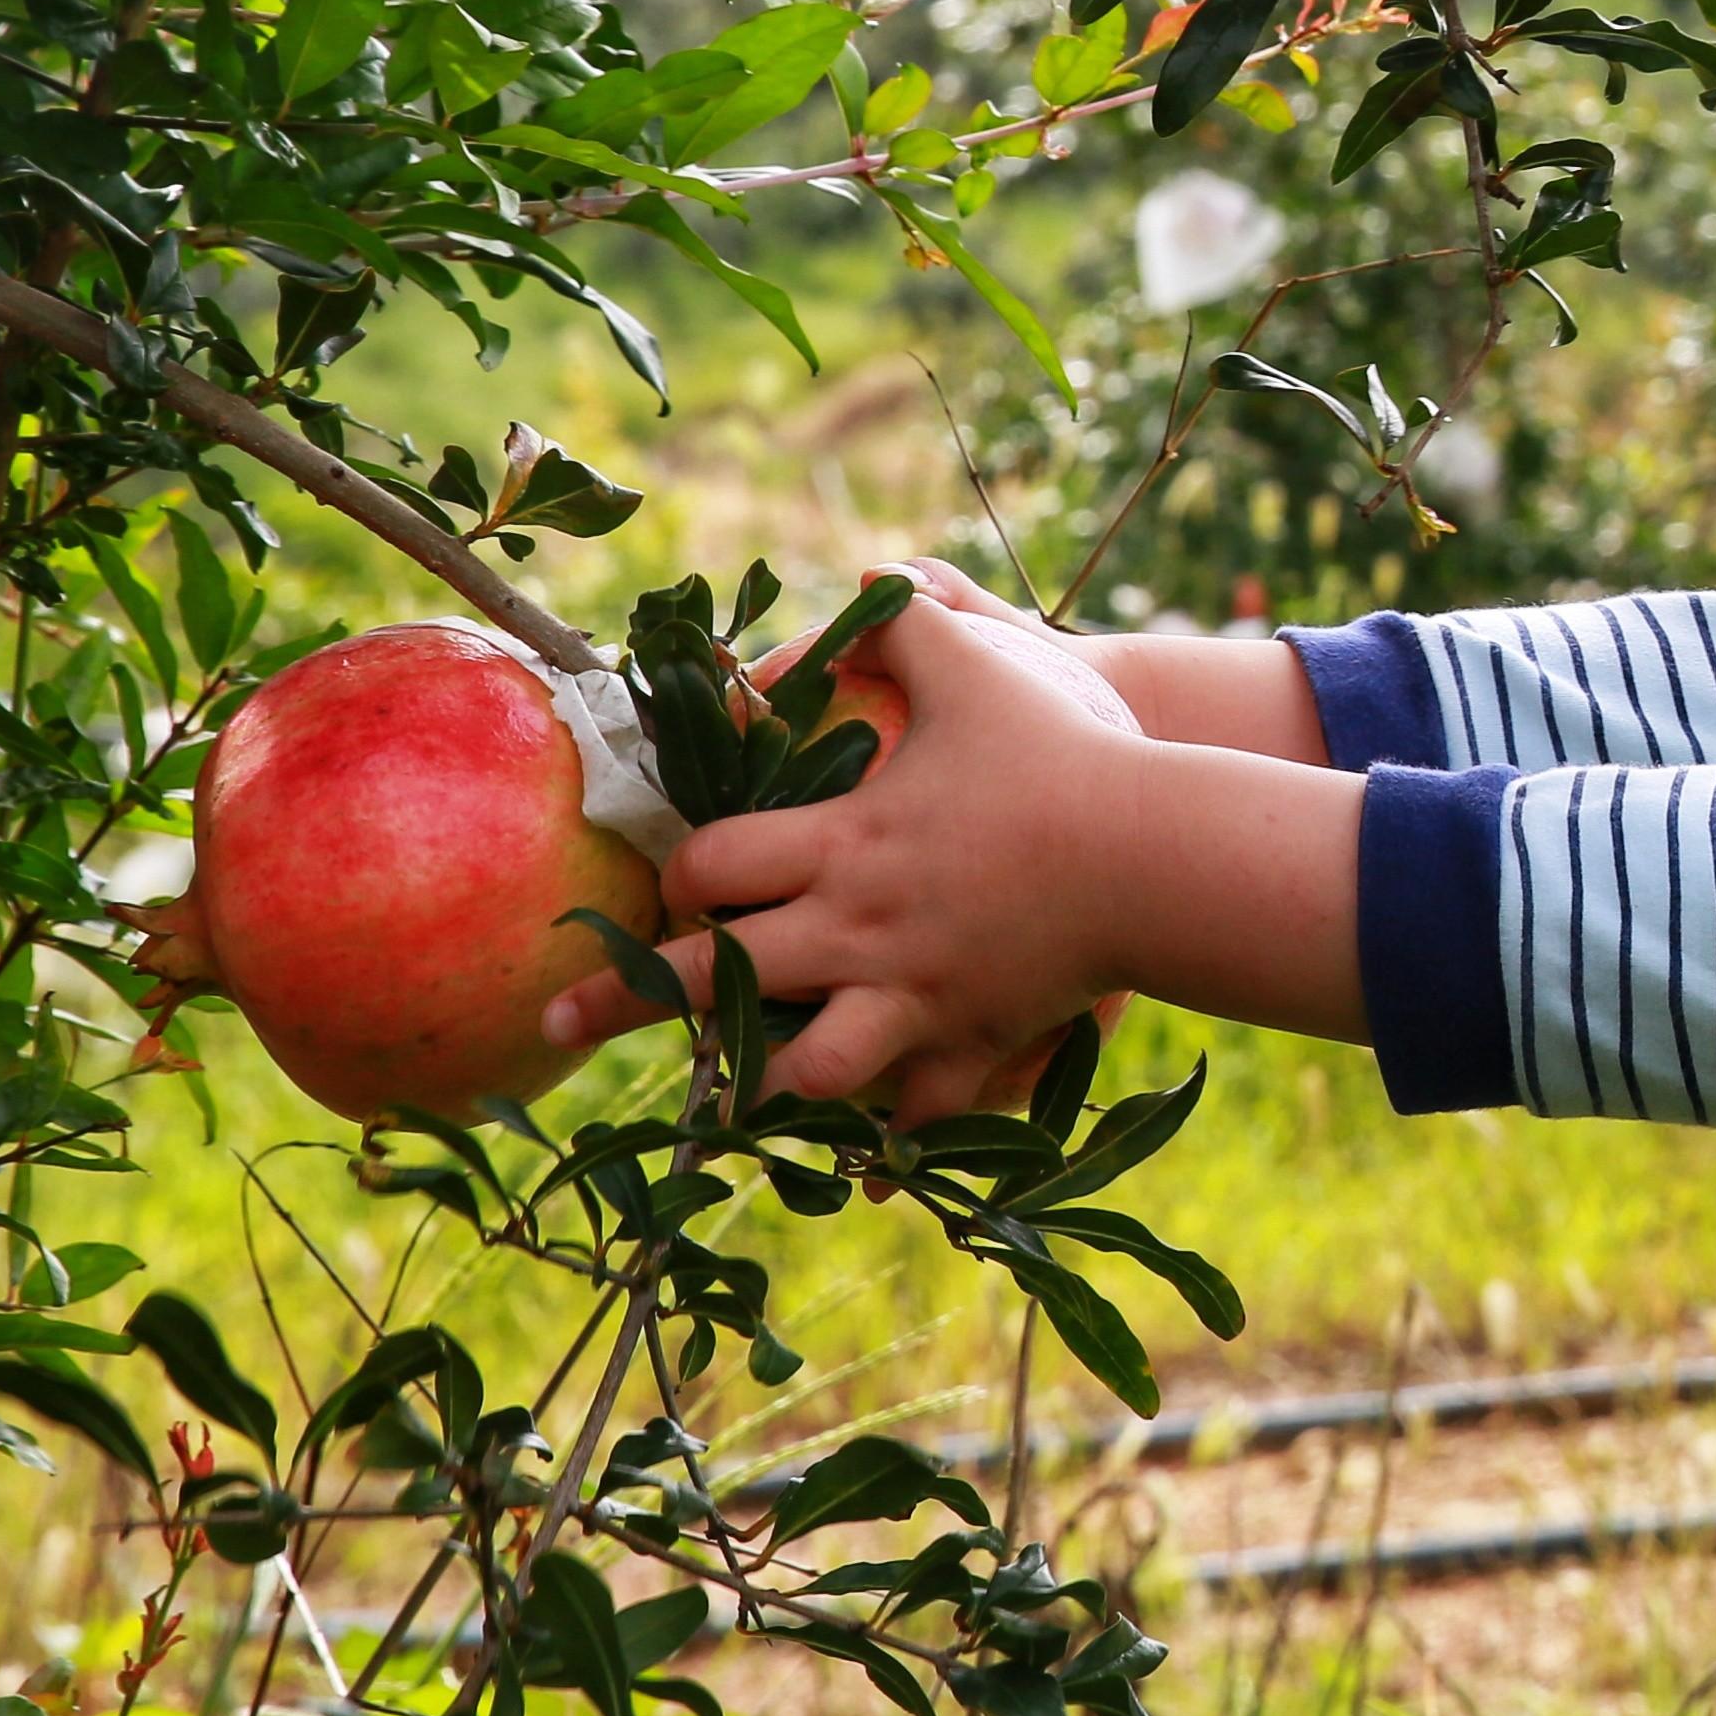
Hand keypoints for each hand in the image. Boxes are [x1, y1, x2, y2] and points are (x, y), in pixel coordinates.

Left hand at [551, 557, 1358, 1125]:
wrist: (1156, 852)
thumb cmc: (1062, 752)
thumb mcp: (980, 665)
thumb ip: (908, 618)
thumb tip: (866, 573)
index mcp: (844, 845)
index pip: (712, 867)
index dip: (678, 874)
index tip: (670, 881)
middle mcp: (858, 930)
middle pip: (711, 979)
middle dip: (627, 1001)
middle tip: (560, 1020)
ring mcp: (914, 996)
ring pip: (800, 1071)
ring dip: (755, 1084)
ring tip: (720, 1098)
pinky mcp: (975, 1041)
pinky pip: (914, 1113)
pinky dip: (884, 1131)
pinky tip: (861, 1143)